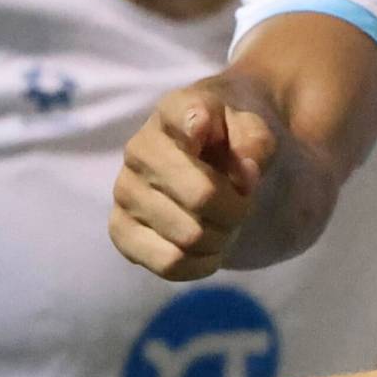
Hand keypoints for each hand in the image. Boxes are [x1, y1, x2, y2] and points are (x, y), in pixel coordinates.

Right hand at [111, 73, 285, 280]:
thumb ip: (255, 142)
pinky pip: (169, 264)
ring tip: (223, 225)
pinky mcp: (121, 231)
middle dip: (236, 210)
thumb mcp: (254, 130)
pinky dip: (200, 264)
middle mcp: (139, 150)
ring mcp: (125, 192)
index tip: (220, 139)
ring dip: (220, 239)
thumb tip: (246, 171)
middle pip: (201, 197)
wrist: (208, 167)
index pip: (188, 117)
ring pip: (188, 236)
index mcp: (173, 112)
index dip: (210, 133)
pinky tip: (207, 249)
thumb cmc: (231, 143)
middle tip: (243, 205)